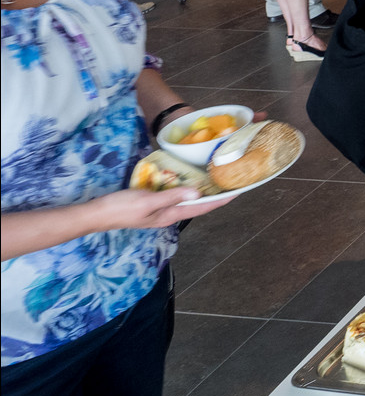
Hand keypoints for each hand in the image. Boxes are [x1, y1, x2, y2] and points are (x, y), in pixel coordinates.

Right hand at [92, 188, 234, 230]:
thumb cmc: (121, 208)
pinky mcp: (152, 203)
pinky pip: (174, 195)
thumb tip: (198, 193)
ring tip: (216, 181)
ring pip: (186, 200)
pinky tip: (187, 180)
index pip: (202, 207)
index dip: (220, 200)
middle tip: (231, 183)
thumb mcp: (148, 201)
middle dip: (215, 196)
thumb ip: (172, 196)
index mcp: (170, 215)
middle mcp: (169, 214)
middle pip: (197, 205)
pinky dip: (184, 188)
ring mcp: (160, 210)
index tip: (238, 192)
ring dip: (202, 192)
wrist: (96, 214)